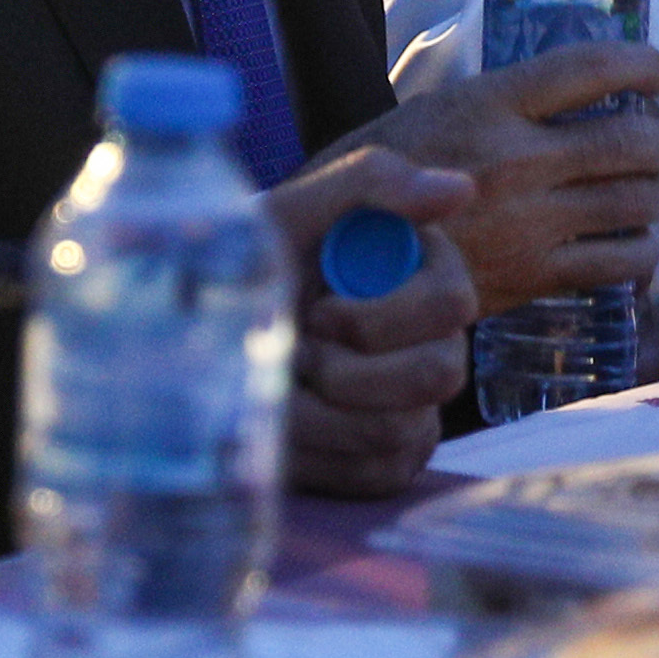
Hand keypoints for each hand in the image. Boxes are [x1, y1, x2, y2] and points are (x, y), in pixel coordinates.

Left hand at [265, 144, 474, 497]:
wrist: (199, 338)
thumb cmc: (245, 267)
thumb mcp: (290, 215)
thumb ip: (372, 183)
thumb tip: (459, 190)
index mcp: (426, 272)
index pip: (449, 302)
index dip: (376, 317)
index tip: (317, 310)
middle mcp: (436, 340)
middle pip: (438, 373)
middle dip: (348, 372)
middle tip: (297, 354)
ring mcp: (419, 405)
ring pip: (400, 431)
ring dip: (322, 412)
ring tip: (285, 384)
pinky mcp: (394, 459)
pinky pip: (378, 473)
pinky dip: (320, 453)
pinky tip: (288, 424)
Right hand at [322, 45, 658, 312]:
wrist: (336, 266)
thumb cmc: (372, 185)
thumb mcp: (424, 116)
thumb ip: (491, 105)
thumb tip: (558, 94)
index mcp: (487, 105)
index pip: (589, 68)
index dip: (642, 64)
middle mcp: (518, 160)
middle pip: (631, 142)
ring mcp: (530, 223)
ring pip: (636, 203)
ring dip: (652, 197)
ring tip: (643, 195)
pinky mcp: (533, 278)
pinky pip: (619, 265)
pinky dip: (640, 257)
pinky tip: (629, 252)